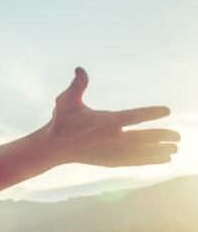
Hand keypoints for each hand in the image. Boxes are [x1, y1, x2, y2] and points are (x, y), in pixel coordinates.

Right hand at [45, 67, 178, 166]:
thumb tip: (79, 69)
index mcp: (104, 122)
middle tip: (178, 137)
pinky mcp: (110, 161)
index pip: (133, 116)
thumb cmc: (61, 122)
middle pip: (143, 138)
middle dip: (162, 137)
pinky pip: (135, 161)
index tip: (167, 111)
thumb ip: (76, 86)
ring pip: (141, 152)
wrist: (53, 148)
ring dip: (159, 151)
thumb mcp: (65, 101)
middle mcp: (111, 139)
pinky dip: (150, 160)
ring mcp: (111, 152)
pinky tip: (163, 159)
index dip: (151, 113)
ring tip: (175, 150)